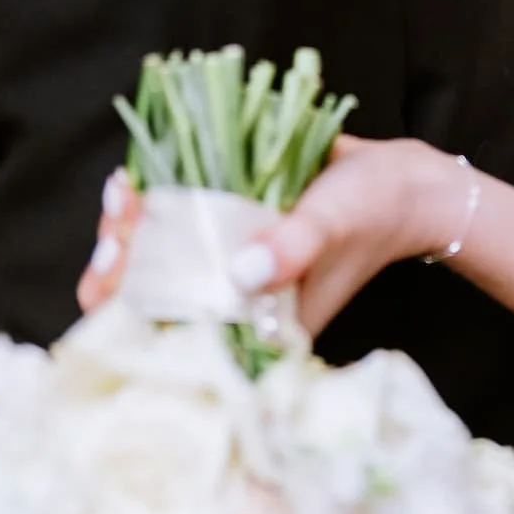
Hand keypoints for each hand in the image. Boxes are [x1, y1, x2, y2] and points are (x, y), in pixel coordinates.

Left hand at [75, 139, 466, 332]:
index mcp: (253, 326)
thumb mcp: (334, 226)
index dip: (131, 312)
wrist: (400, 182)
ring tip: (122, 192)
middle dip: (119, 264)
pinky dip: (150, 203)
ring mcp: (226, 261)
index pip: (176, 336)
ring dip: (127, 230)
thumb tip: (245, 268)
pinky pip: (176, 221)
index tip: (113, 271)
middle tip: (117, 225)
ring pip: (157, 258)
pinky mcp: (227, 224)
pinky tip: (132, 178)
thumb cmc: (371, 213)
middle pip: (153, 296)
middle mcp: (231, 300)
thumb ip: (294, 247)